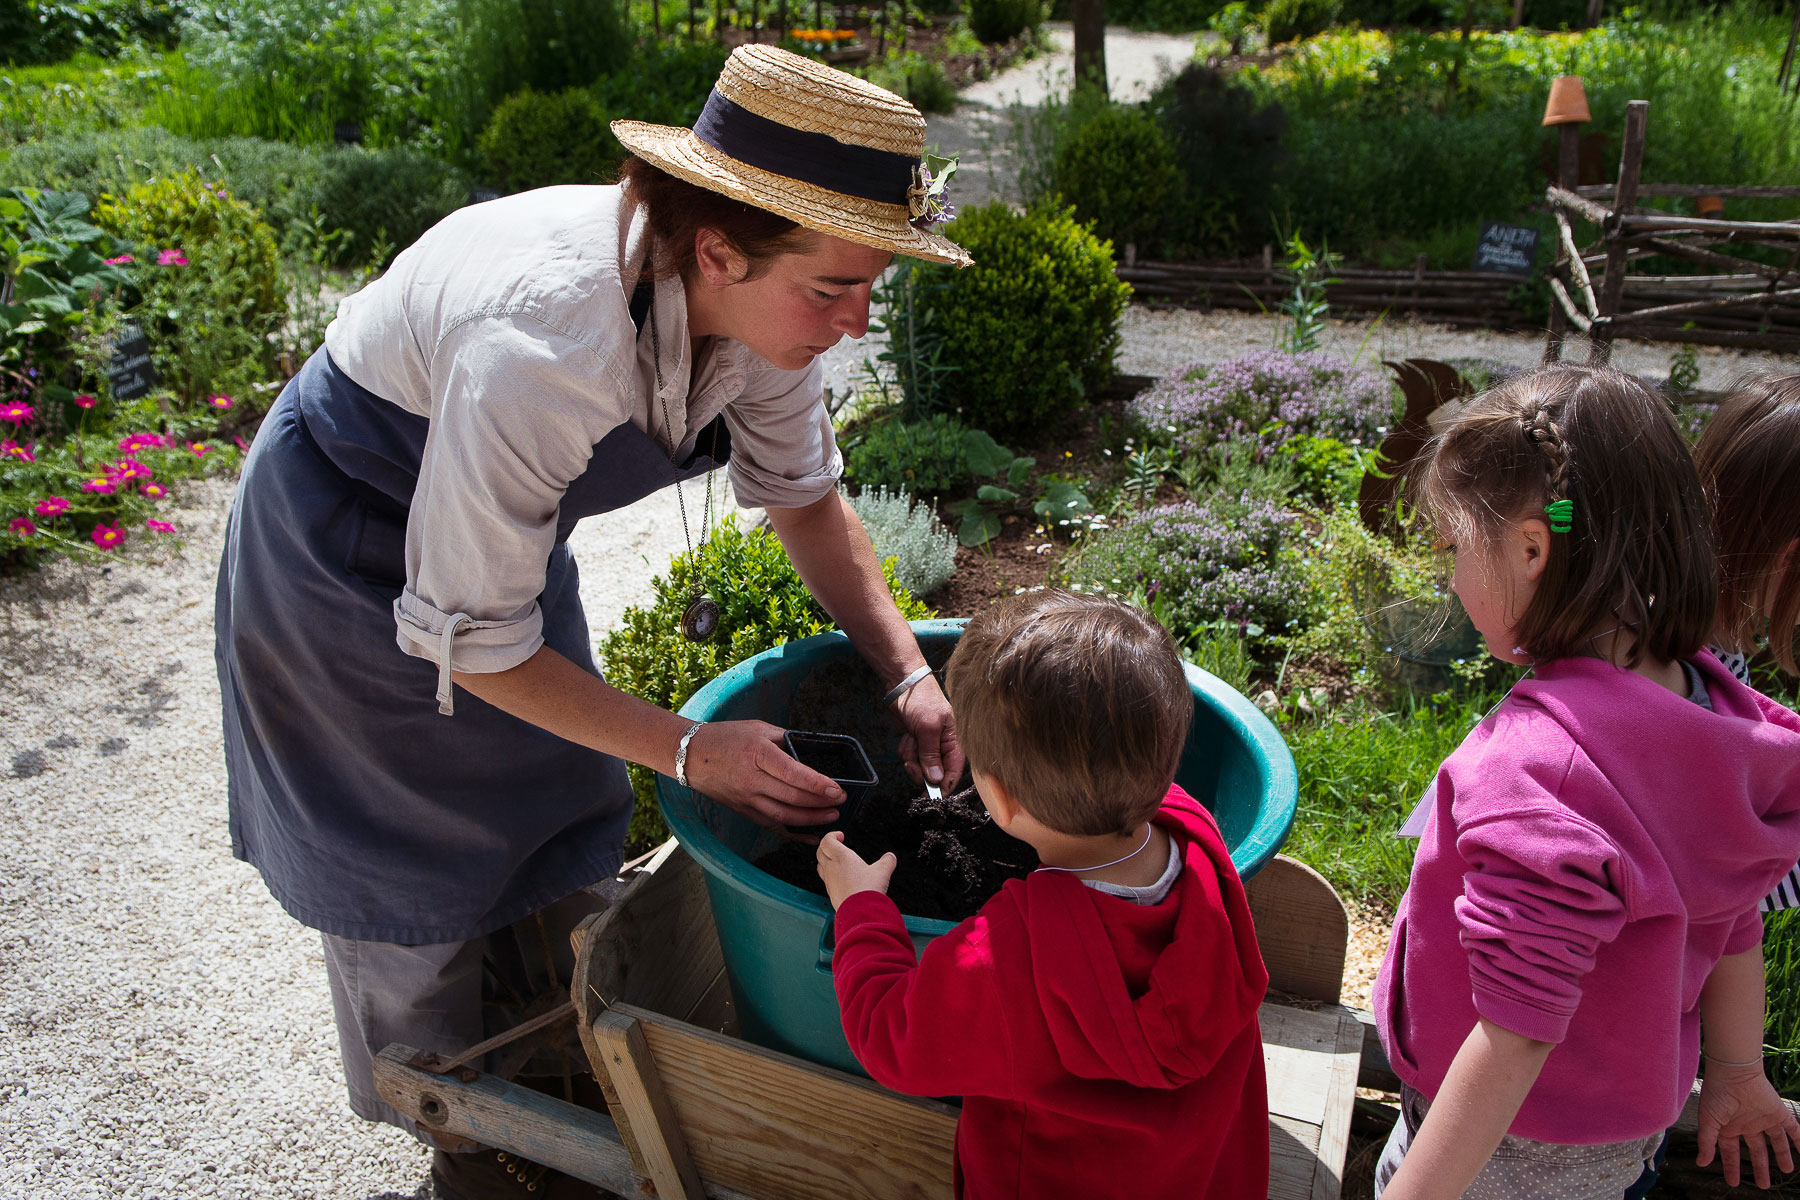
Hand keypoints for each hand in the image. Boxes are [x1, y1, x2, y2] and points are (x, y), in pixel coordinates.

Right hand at [681, 720, 843, 831]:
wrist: (690, 755)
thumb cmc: (725, 737)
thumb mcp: (758, 728)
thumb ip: (785, 738)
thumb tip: (810, 749)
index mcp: (758, 753)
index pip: (793, 773)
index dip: (818, 784)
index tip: (837, 790)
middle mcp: (751, 779)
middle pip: (791, 797)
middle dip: (820, 803)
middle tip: (840, 802)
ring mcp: (746, 798)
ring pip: (782, 816)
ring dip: (810, 820)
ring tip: (830, 817)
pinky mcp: (743, 810)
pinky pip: (771, 825)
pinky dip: (792, 832)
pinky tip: (809, 834)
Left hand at [815, 831, 896, 908]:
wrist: (860, 912)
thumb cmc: (867, 890)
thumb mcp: (882, 871)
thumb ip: (887, 861)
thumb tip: (890, 857)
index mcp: (842, 857)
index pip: (826, 841)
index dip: (831, 835)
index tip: (841, 836)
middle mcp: (832, 868)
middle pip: (820, 853)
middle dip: (827, 847)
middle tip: (837, 846)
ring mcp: (830, 882)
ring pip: (820, 867)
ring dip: (826, 861)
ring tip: (836, 862)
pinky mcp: (831, 893)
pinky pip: (826, 881)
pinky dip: (831, 877)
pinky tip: (841, 880)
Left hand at [894, 674, 963, 791]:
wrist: (903, 684)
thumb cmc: (922, 700)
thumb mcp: (928, 728)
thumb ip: (931, 755)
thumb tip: (936, 780)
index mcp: (954, 742)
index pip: (954, 772)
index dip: (944, 786)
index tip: (931, 796)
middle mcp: (943, 747)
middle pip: (934, 774)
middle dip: (920, 770)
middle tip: (911, 762)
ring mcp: (928, 746)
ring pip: (919, 767)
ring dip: (911, 756)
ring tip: (910, 738)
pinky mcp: (915, 744)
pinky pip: (909, 758)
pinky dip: (905, 749)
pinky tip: (906, 736)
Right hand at [1697, 1060, 1799, 1187]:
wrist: (1734, 1073)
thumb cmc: (1716, 1094)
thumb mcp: (1708, 1121)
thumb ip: (1706, 1142)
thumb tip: (1701, 1163)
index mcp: (1729, 1127)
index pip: (1732, 1152)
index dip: (1732, 1167)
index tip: (1732, 1182)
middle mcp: (1748, 1124)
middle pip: (1756, 1150)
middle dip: (1759, 1168)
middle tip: (1763, 1184)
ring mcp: (1764, 1119)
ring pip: (1776, 1142)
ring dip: (1782, 1156)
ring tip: (1787, 1170)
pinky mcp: (1779, 1113)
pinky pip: (1794, 1129)